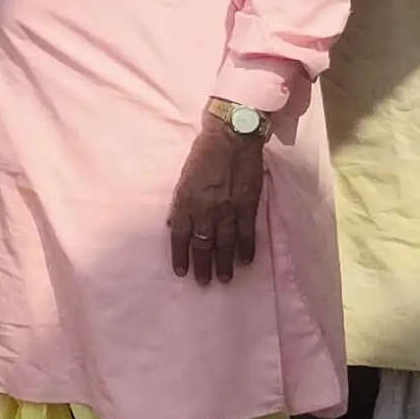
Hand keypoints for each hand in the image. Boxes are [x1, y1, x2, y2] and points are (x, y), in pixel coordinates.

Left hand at [166, 116, 264, 284]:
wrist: (232, 136)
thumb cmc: (204, 153)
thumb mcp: (184, 177)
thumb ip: (180, 201)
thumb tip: (172, 223)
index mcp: (186, 200)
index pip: (179, 235)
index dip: (180, 255)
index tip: (181, 271)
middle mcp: (205, 209)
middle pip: (202, 244)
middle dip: (202, 265)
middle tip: (204, 282)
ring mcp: (228, 209)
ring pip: (224, 244)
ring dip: (224, 264)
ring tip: (225, 279)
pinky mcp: (248, 205)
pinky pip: (247, 233)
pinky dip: (246, 249)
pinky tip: (246, 262)